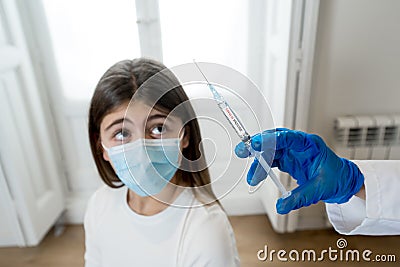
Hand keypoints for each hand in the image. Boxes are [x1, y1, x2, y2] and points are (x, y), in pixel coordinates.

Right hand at [235, 128, 363, 213]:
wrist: (341, 181)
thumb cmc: (336, 179)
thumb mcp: (319, 189)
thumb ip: (299, 197)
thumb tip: (281, 206)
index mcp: (310, 144)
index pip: (288, 137)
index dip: (271, 139)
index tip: (256, 143)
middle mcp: (299, 145)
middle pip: (274, 140)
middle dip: (258, 145)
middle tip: (243, 151)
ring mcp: (292, 151)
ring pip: (270, 151)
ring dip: (258, 160)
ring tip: (251, 176)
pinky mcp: (288, 159)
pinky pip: (271, 160)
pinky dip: (262, 167)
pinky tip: (256, 176)